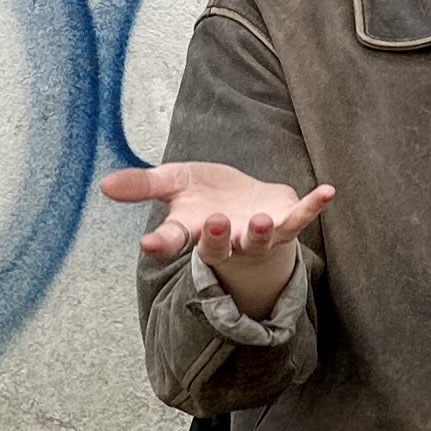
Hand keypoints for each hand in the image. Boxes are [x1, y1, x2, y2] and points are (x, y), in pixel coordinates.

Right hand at [100, 160, 333, 315]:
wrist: (249, 204)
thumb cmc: (208, 197)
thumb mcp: (173, 185)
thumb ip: (142, 185)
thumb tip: (103, 185)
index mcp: (192, 231)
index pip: (172, 240)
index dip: (162, 243)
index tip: (148, 245)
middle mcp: (225, 239)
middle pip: (219, 245)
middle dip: (217, 237)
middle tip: (213, 224)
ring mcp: (257, 235)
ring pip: (259, 240)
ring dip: (261, 233)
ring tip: (260, 221)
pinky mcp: (285, 224)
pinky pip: (300, 219)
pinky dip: (313, 207)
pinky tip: (328, 192)